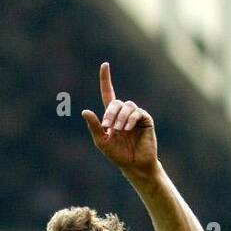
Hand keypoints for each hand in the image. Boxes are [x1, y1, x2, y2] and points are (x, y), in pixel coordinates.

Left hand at [81, 62, 158, 179]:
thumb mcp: (102, 141)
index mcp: (112, 116)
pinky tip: (128, 128)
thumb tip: (84, 111)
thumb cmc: (118, 155)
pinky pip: (138, 112)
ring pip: (127, 106)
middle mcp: (124, 113)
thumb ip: (94, 127)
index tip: (105, 65)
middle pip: (116, 102)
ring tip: (120, 130)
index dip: (106, 79)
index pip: (108, 93)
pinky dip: (131, 119)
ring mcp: (135, 115)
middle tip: (108, 126)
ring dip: (121, 117)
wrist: (134, 165)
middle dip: (110, 113)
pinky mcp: (146, 120)